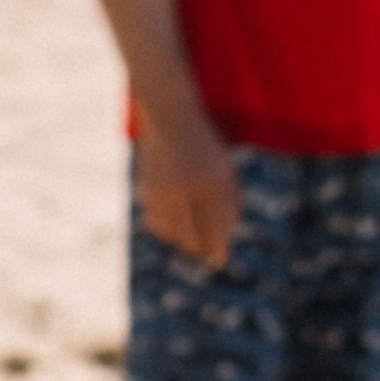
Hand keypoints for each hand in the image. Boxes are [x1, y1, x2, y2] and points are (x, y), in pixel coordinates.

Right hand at [137, 116, 240, 268]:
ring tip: (192, 238)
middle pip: (193, 237)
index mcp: (213, 184)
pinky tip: (174, 227)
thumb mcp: (224, 169)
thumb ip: (230, 199)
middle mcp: (188, 190)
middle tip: (207, 253)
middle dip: (201, 248)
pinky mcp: (148, 192)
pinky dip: (166, 229)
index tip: (220, 261)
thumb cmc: (204, 146)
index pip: (216, 228)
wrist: (170, 120)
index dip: (218, 248)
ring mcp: (166, 192)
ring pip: (173, 233)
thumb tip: (231, 231)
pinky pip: (157, 222)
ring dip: (183, 240)